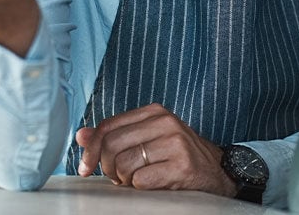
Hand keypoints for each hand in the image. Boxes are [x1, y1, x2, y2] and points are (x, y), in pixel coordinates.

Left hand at [76, 103, 237, 196]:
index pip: (108, 126)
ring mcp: (175, 143)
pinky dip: (140, 187)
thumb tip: (80, 135)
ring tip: (138, 179)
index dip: (91, 149)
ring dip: (125, 180)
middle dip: (107, 168)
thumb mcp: (147, 138)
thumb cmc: (177, 155)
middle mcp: (164, 122)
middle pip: (112, 146)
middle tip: (117, 177)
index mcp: (153, 112)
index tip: (86, 167)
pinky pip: (141, 181)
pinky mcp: (182, 166)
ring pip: (124, 165)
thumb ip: (115, 135)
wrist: (218, 170)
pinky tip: (153, 184)